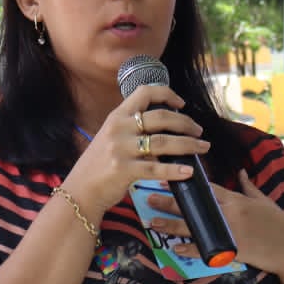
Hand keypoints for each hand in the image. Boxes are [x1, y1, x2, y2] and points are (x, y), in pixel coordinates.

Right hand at [62, 84, 205, 211]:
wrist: (80, 190)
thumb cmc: (100, 164)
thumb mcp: (111, 137)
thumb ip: (132, 127)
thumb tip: (165, 124)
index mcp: (116, 116)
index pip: (144, 92)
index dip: (167, 94)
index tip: (181, 104)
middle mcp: (118, 128)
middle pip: (161, 117)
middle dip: (186, 123)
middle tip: (199, 132)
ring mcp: (120, 149)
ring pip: (163, 142)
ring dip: (188, 145)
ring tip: (203, 148)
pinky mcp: (123, 170)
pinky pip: (156, 168)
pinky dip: (175, 170)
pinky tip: (188, 171)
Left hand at [144, 170, 283, 283]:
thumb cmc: (278, 223)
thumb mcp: (264, 201)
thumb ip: (249, 186)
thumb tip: (241, 172)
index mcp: (236, 199)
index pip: (206, 188)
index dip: (185, 183)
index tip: (167, 176)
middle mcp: (230, 213)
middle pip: (194, 206)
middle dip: (170, 202)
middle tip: (149, 198)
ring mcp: (229, 232)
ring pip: (194, 226)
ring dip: (171, 225)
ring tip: (153, 222)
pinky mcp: (231, 250)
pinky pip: (205, 249)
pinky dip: (190, 249)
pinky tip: (174, 248)